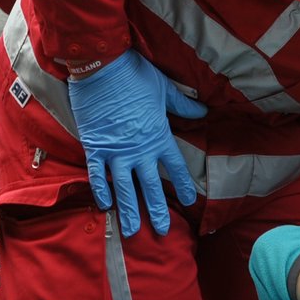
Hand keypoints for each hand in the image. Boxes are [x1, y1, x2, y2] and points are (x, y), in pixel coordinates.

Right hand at [66, 49, 207, 236]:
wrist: (103, 68)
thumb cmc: (136, 75)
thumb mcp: (165, 89)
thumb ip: (183, 104)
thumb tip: (204, 110)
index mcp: (159, 136)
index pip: (176, 167)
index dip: (184, 185)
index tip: (189, 201)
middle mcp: (140, 150)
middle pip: (151, 187)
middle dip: (157, 211)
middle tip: (162, 232)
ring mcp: (116, 151)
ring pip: (125, 188)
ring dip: (129, 211)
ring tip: (131, 232)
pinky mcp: (95, 147)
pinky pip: (98, 175)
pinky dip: (101, 191)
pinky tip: (105, 206)